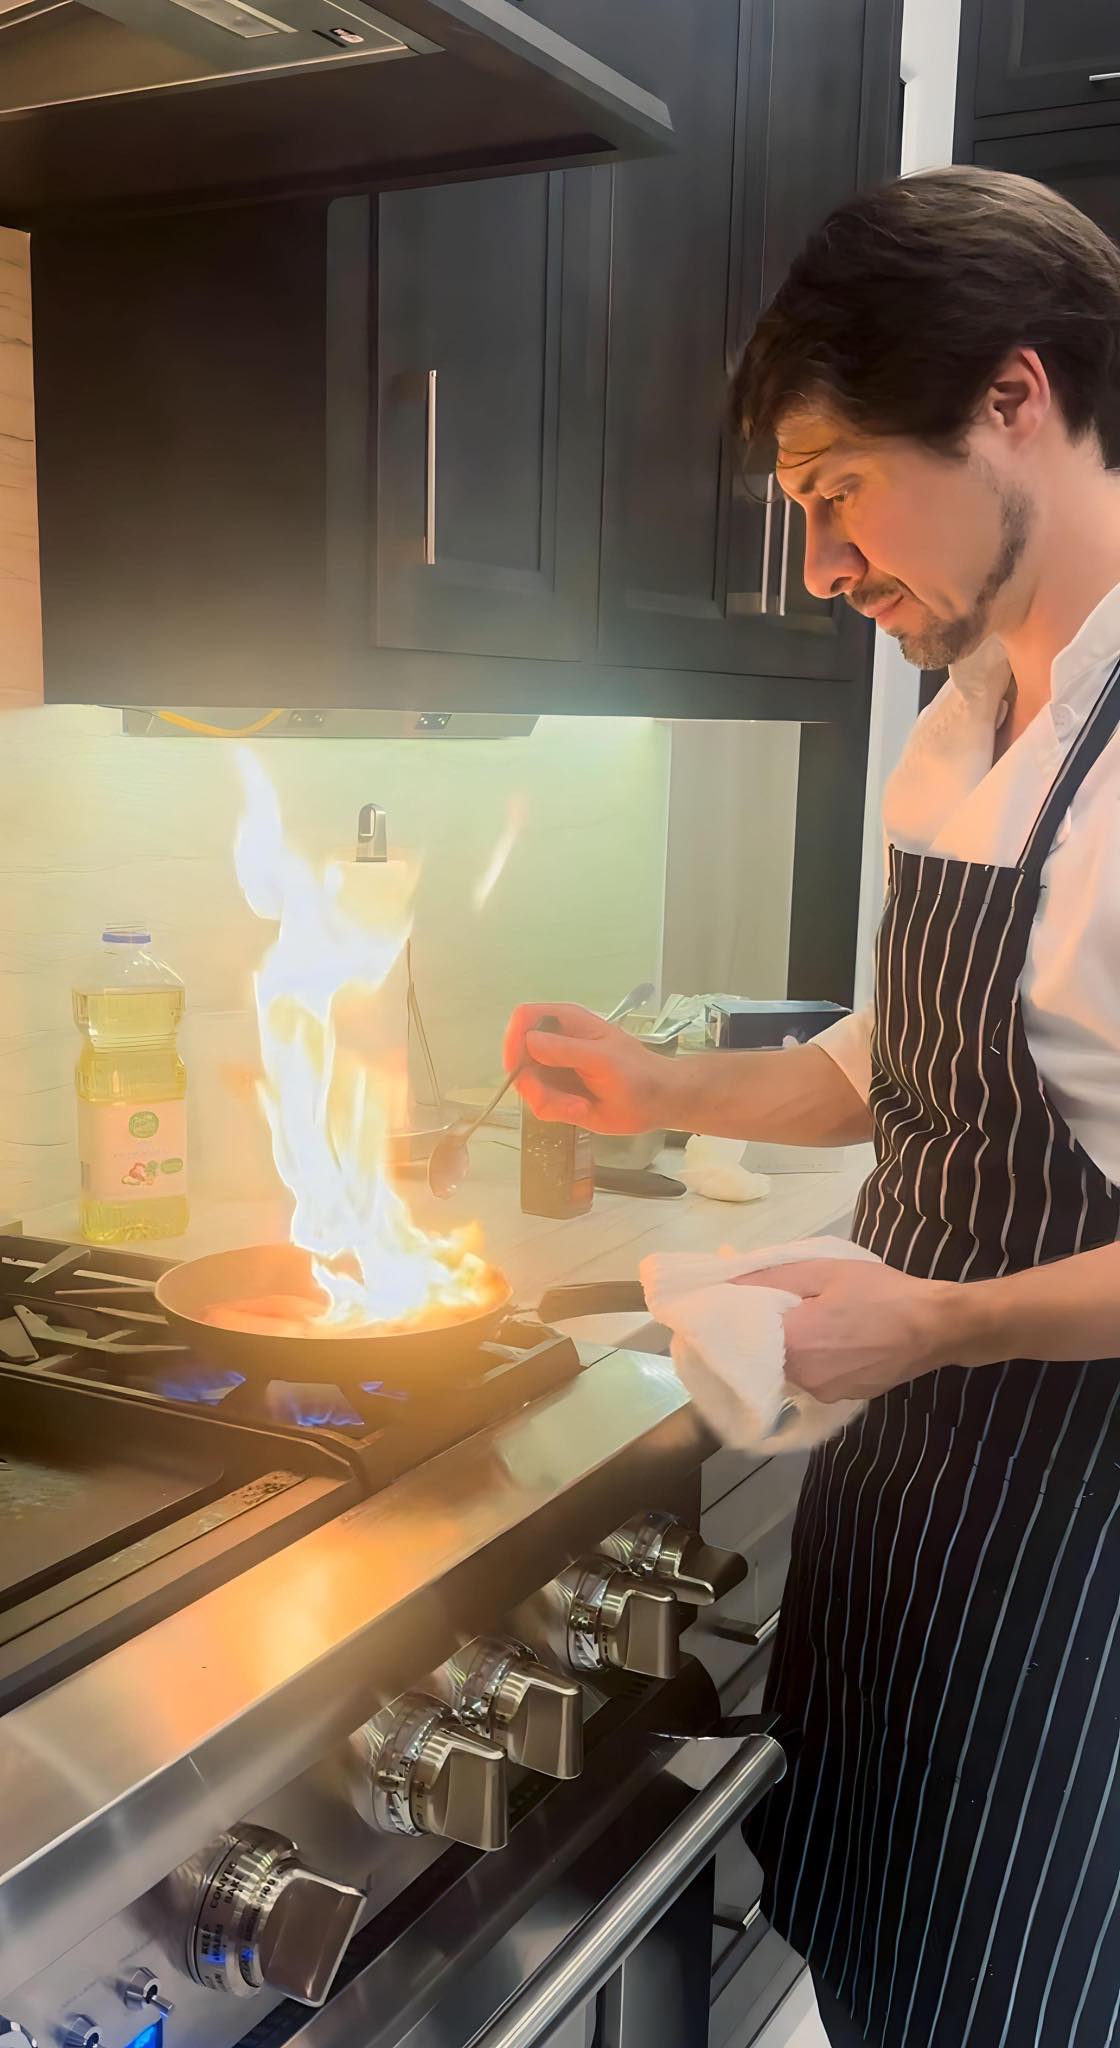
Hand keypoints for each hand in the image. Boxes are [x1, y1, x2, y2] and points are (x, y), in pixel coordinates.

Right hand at [503, 1002, 677, 1134]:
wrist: (657, 1102)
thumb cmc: (637, 1074)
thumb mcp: (603, 1059)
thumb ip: (565, 1050)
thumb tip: (528, 1042)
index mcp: (566, 1021)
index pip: (523, 1018)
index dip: (514, 1040)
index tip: (518, 1068)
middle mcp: (553, 1042)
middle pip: (518, 1056)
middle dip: (534, 1083)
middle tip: (560, 1100)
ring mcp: (553, 1068)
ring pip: (526, 1084)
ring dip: (550, 1101)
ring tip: (580, 1107)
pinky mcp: (557, 1092)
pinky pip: (539, 1103)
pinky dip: (557, 1111)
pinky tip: (582, 1110)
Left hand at [734, 1259, 956, 1403]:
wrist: (935, 1326)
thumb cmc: (880, 1293)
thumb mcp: (823, 1271)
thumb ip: (771, 1278)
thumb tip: (727, 1282)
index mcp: (792, 1343)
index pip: (742, 1334)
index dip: (738, 1316)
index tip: (739, 1302)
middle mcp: (801, 1377)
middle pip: (765, 1353)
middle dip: (768, 1330)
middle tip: (783, 1304)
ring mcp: (823, 1393)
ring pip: (790, 1366)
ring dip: (793, 1346)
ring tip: (814, 1320)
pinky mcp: (843, 1399)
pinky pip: (814, 1376)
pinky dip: (815, 1359)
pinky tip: (833, 1339)